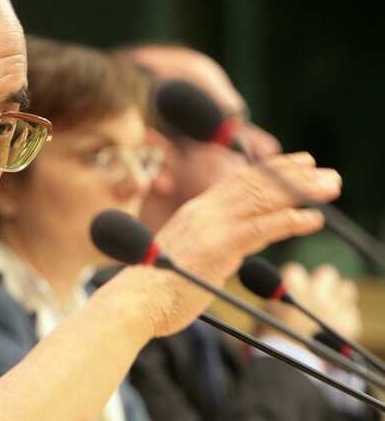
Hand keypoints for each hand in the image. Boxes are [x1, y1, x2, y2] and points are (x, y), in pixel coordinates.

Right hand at [144, 152, 340, 336]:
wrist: (133, 300)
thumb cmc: (156, 287)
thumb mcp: (189, 255)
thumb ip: (217, 243)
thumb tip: (242, 244)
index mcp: (197, 212)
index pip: (240, 180)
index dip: (273, 170)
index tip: (298, 164)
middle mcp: (205, 212)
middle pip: (256, 182)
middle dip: (294, 174)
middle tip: (324, 171)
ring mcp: (212, 227)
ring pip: (264, 198)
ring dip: (302, 191)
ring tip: (329, 186)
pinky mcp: (219, 247)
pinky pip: (261, 228)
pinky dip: (290, 221)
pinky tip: (312, 219)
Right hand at [260, 262, 361, 341]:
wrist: (290, 360)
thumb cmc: (272, 337)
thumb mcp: (265, 311)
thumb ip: (275, 298)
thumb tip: (278, 295)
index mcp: (293, 286)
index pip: (295, 270)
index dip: (294, 280)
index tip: (292, 289)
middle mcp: (316, 291)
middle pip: (327, 273)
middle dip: (322, 282)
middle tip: (316, 294)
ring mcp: (335, 306)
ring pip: (346, 287)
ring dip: (338, 295)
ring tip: (331, 306)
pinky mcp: (349, 322)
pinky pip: (351, 311)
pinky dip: (345, 316)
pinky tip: (336, 324)